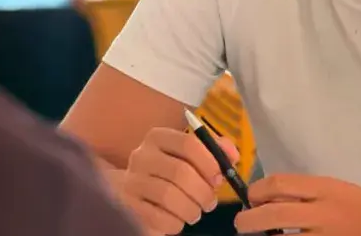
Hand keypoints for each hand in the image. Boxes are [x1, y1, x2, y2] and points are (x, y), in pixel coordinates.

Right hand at [118, 127, 238, 234]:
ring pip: (169, 196)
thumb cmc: (171, 173)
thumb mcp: (191, 157)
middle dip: (202, 192)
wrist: (137, 191)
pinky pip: (158, 218)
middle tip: (210, 202)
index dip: (210, 163)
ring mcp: (132, 180)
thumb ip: (213, 151)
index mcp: (158, 137)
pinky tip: (178, 220)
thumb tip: (231, 155)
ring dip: (190, 210)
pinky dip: (176, 223)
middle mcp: (141, 155)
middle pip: (180, 172)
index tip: (219, 179)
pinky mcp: (129, 205)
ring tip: (195, 212)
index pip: (188, 144)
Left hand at [234, 174, 360, 234]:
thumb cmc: (359, 205)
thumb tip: (264, 197)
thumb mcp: (330, 187)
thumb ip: (301, 190)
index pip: (279, 184)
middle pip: (275, 214)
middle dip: (250, 219)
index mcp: (323, 189)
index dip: (256, 190)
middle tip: (241, 223)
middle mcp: (322, 213)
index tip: (250, 197)